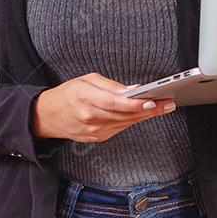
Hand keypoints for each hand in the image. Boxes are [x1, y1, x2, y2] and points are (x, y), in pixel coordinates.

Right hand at [32, 72, 177, 142]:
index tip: (152, 100)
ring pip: (126, 122)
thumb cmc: (67, 94)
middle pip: (125, 114)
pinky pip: (120, 128)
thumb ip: (110, 85)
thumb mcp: (86, 80)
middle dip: (149, 109)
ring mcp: (94, 130)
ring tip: (163, 106)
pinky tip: (145, 113)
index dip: (134, 103)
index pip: (114, 103)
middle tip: (168, 102)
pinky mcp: (98, 137)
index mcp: (84, 98)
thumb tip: (133, 89)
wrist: (48, 116)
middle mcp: (90, 117)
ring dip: (146, 115)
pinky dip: (133, 120)